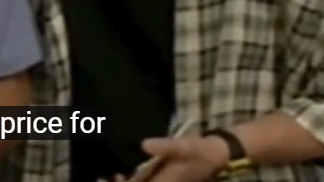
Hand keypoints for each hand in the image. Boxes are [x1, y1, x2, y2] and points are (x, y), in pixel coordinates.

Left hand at [114, 135, 229, 181]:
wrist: (217, 153)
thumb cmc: (200, 150)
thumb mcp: (184, 146)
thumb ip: (165, 146)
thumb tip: (143, 144)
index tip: (112, 178)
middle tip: (107, 177)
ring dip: (128, 181)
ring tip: (111, 176)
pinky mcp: (164, 178)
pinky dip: (134, 179)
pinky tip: (123, 173)